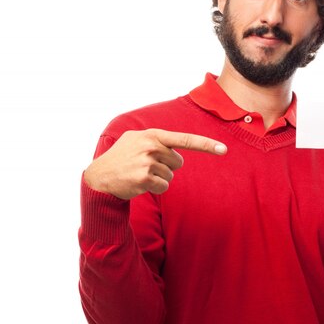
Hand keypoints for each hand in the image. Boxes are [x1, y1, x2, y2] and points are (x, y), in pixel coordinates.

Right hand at [84, 129, 226, 199]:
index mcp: (153, 135)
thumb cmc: (121, 157)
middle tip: (145, 165)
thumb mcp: (136, 138)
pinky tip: (139, 183)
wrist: (100, 176)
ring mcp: (148, 163)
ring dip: (158, 178)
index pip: (185, 139)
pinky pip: (163, 186)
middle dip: (166, 166)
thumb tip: (178, 147)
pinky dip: (155, 188)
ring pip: (170, 176)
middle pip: (178, 162)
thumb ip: (157, 138)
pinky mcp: (144, 179)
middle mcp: (152, 147)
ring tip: (139, 173)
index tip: (224, 149)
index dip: (206, 145)